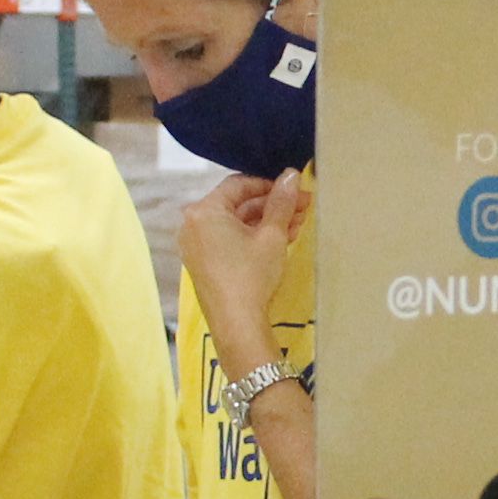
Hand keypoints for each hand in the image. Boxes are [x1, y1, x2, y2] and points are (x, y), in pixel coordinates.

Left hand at [181, 172, 306, 344]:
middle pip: (238, 205)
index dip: (269, 184)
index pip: (238, 185)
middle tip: (304, 206)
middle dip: (272, 205)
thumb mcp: (272, 235)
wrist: (237, 324)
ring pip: (237, 224)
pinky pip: (229, 240)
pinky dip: (253, 237)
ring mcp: (196, 246)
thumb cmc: (252, 274)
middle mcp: (193, 225)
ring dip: (267, 222)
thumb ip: (281, 202)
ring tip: (299, 223)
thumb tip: (291, 174)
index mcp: (204, 211)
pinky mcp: (204, 263)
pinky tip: (282, 238)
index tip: (294, 189)